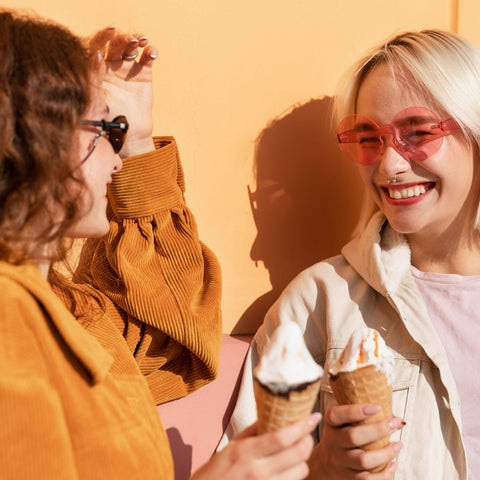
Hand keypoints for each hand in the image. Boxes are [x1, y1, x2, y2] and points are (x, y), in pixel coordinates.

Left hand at [88, 27, 157, 156]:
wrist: (129, 132)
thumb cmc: (108, 118)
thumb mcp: (96, 98)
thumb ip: (94, 76)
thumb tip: (96, 54)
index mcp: (96, 68)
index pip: (97, 45)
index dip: (103, 36)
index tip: (110, 31)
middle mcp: (111, 65)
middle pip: (115, 44)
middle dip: (122, 39)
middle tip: (131, 40)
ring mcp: (128, 68)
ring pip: (131, 47)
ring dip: (136, 40)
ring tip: (142, 41)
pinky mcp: (144, 74)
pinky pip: (147, 58)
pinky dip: (150, 51)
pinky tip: (152, 52)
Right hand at [191, 413, 320, 479]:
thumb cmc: (215, 474)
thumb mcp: (230, 448)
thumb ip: (253, 431)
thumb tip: (273, 414)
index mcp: (245, 453)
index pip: (282, 437)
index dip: (302, 425)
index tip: (314, 416)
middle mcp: (257, 472)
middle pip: (298, 454)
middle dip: (308, 440)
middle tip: (306, 433)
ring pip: (301, 472)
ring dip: (303, 460)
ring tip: (295, 453)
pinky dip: (294, 475)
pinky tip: (287, 469)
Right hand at [307, 404, 403, 478]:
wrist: (326, 464)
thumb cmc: (342, 436)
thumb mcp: (344, 421)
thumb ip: (363, 416)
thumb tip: (397, 420)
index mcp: (331, 424)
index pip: (336, 415)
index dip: (355, 411)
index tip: (377, 407)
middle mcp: (333, 442)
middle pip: (353, 437)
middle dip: (378, 430)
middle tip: (394, 424)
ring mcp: (340, 462)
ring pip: (363, 461)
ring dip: (385, 453)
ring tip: (398, 445)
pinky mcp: (348, 478)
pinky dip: (385, 474)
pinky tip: (393, 464)